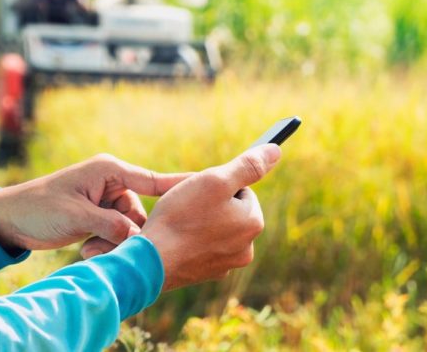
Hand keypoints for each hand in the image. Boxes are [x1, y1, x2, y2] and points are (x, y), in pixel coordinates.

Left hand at [0, 154, 189, 251]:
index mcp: (110, 170)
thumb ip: (111, 225)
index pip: (154, 179)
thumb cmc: (39, 208)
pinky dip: (108, 243)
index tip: (206, 189)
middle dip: (132, 231)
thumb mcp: (76, 216)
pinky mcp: (100, 216)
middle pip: (143, 211)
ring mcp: (106, 200)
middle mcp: (112, 183)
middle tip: (110, 243)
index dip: (180, 187)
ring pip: (131, 226)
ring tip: (89, 246)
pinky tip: (87, 247)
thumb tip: (139, 239)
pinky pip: (118, 233)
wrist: (9, 220)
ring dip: (117, 241)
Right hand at [140, 144, 281, 290]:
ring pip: (215, 229)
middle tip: (186, 207)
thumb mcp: (216, 180)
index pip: (242, 190)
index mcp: (253, 224)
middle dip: (211, 205)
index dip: (218, 186)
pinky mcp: (206, 274)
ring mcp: (226, 264)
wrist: (151, 262)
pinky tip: (175, 239)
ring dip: (200, 222)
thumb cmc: (181, 217)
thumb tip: (275, 151)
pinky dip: (191, 240)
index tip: (199, 192)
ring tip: (179, 224)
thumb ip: (248, 166)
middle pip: (230, 211)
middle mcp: (246, 249)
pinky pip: (202, 247)